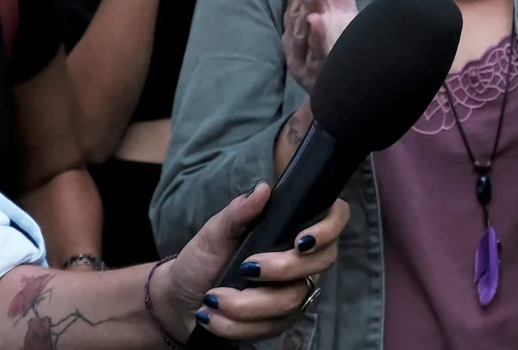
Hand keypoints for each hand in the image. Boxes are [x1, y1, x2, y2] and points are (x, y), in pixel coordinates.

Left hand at [159, 185, 349, 342]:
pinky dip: (235, 324)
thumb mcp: (214, 232)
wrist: (181, 299)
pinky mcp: (279, 321)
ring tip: (213, 300)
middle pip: (318, 264)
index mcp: (293, 227)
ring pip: (290, 301)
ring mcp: (295, 291)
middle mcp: (303, 260)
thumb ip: (238, 212)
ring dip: (246, 304)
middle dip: (280, 269)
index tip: (300, 240)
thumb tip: (263, 190)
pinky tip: (212, 317)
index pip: (336, 218)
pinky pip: (269, 327)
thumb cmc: (203, 259)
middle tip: (245, 268)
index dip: (329, 229)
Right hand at [282, 0, 358, 93]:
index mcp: (299, 19)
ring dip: (308, 8)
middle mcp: (296, 37)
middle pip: (298, 10)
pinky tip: (317, 21)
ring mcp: (304, 55)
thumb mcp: (340, 5)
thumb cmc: (340, 40)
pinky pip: (314, 52)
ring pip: (303, 30)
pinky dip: (314, 36)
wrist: (348, 83)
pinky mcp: (315, 71)